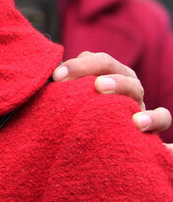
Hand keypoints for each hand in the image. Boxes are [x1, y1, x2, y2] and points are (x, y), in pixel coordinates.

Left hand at [52, 50, 170, 140]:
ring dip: (118, 84)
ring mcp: (137, 100)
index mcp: (103, 71)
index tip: (56, 76)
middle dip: (90, 68)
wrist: (100, 143)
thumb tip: (41, 81)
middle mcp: (122, 81)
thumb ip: (60, 87)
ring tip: (100, 88)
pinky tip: (138, 124)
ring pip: (134, 86)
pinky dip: (155, 118)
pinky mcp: (150, 123)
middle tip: (68, 74)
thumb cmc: (79, 114)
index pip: (93, 58)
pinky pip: (163, 118)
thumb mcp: (69, 98)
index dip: (76, 64)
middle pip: (110, 65)